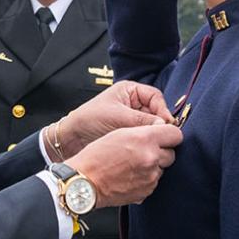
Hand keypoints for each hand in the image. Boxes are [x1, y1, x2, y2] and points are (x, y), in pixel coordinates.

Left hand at [54, 80, 173, 156]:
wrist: (72, 137)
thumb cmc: (90, 119)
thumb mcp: (117, 117)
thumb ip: (142, 120)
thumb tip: (165, 126)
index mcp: (130, 91)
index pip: (155, 97)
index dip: (163, 110)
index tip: (166, 124)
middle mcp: (133, 103)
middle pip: (156, 111)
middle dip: (159, 123)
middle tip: (162, 136)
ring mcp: (132, 118)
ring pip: (151, 125)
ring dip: (152, 133)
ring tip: (154, 143)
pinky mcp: (129, 133)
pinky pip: (143, 135)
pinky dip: (146, 140)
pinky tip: (147, 147)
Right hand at [69, 123, 181, 206]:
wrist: (84, 181)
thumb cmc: (97, 155)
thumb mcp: (119, 133)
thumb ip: (144, 132)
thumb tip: (162, 134)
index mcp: (145, 139)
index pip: (176, 134)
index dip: (169, 134)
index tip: (163, 136)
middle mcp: (151, 158)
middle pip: (172, 153)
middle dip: (161, 151)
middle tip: (144, 151)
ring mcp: (150, 177)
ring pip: (162, 169)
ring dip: (153, 166)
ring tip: (132, 164)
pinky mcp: (146, 191)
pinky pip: (154, 182)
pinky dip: (146, 178)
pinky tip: (130, 175)